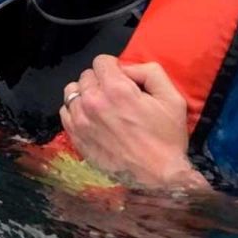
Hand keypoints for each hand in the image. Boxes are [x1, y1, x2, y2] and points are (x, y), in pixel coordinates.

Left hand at [60, 54, 209, 189]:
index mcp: (116, 89)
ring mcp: (80, 119)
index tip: (122, 79)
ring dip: (85, 94)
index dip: (114, 67)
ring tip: (101, 106)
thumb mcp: (172, 98)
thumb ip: (149, 72)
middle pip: (86, 75)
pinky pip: (65, 110)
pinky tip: (91, 118)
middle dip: (101, 80)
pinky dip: (76, 110)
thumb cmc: (167, 138)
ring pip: (72, 91)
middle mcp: (93, 101)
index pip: (101, 61)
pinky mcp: (74, 134)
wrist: (158, 177)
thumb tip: (126, 68)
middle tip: (116, 96)